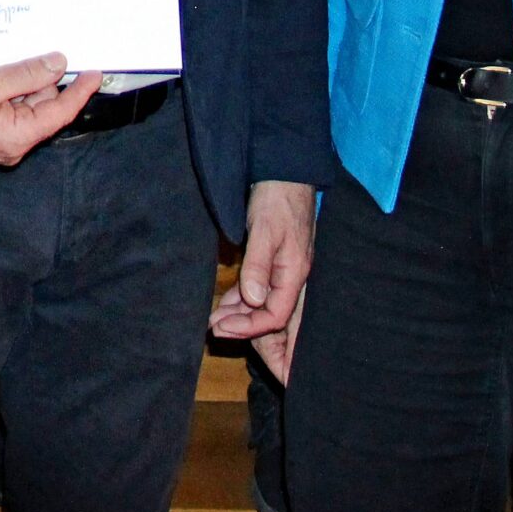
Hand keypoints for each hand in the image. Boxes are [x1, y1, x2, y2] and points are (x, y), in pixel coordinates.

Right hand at [0, 56, 99, 165]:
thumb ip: (26, 74)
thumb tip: (57, 64)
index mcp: (18, 138)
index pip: (60, 112)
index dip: (80, 91)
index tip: (95, 72)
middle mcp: (13, 146)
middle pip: (42, 108)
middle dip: (42, 81)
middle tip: (38, 54)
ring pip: (24, 108)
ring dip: (21, 84)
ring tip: (3, 65)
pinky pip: (8, 112)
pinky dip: (7, 93)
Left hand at [211, 179, 315, 380]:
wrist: (283, 172)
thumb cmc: (277, 199)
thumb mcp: (265, 230)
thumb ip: (258, 266)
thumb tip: (253, 301)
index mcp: (297, 274)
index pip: (276, 316)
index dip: (250, 328)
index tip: (221, 330)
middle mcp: (295, 279)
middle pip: (280, 323)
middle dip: (255, 339)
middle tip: (220, 338)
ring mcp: (287, 273)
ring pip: (269, 310)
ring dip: (243, 319)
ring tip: (215, 324)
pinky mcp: (276, 265)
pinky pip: (263, 293)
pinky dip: (243, 302)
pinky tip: (225, 308)